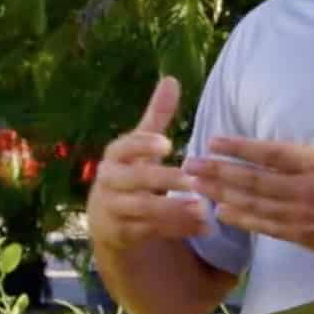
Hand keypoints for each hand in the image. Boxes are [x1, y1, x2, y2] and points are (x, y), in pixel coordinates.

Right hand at [87, 78, 208, 250]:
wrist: (107, 219)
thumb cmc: (132, 172)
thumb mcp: (141, 147)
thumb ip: (156, 117)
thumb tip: (172, 79)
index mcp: (115, 156)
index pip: (124, 147)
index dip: (142, 145)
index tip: (166, 144)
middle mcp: (109, 181)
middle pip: (135, 180)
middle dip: (164, 180)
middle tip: (195, 180)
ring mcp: (113, 209)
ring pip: (144, 209)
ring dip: (175, 210)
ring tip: (205, 209)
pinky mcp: (122, 234)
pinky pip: (152, 231)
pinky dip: (179, 229)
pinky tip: (206, 227)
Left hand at [183, 72, 313, 259]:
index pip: (273, 155)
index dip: (242, 149)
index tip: (214, 140)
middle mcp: (307, 191)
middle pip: (256, 181)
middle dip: (220, 172)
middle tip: (189, 164)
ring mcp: (302, 215)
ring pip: (256, 204)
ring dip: (223, 194)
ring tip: (195, 185)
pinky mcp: (301, 235)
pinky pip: (266, 227)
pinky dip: (242, 220)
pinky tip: (221, 211)